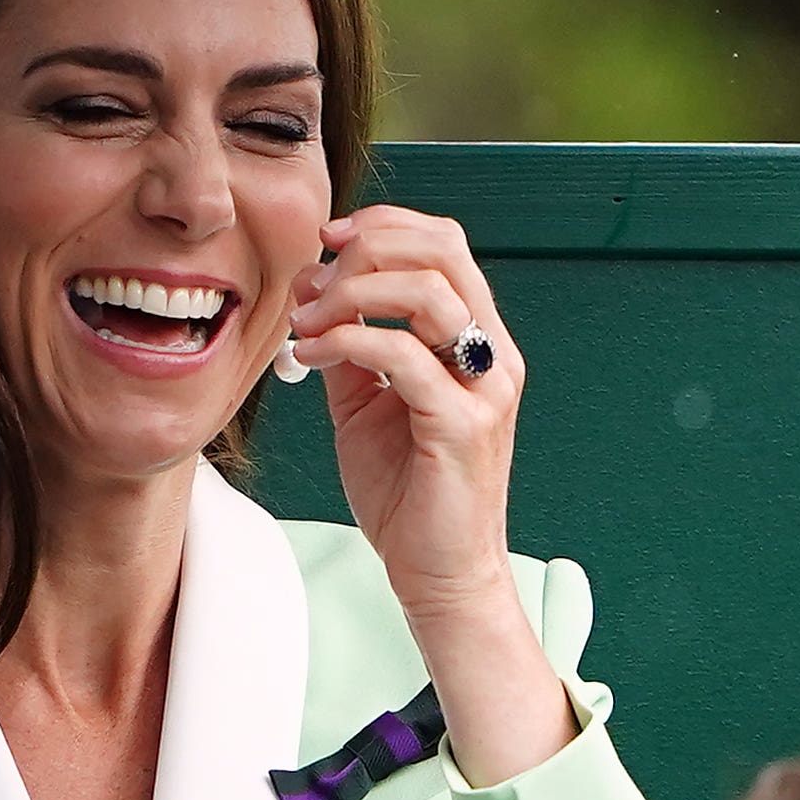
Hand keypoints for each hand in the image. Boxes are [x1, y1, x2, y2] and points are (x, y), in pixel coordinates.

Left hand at [290, 205, 572, 779]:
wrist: (438, 574)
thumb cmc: (407, 491)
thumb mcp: (367, 402)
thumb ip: (351, 345)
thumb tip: (312, 294)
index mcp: (477, 338)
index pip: (444, 244)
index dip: (383, 226)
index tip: (325, 240)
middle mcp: (493, 354)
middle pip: (442, 251)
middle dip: (367, 246)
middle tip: (313, 273)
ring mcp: (484, 389)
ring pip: (426, 294)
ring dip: (350, 293)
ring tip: (305, 321)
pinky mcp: (462, 426)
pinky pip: (402, 357)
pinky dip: (347, 342)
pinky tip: (311, 356)